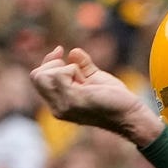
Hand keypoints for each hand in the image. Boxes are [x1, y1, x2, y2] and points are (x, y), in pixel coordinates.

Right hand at [30, 47, 163, 145]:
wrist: (131, 115)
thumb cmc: (116, 100)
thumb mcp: (95, 79)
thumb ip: (83, 66)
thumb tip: (73, 52)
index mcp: (60, 104)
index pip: (38, 79)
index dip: (47, 62)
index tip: (61, 52)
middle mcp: (58, 109)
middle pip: (36, 76)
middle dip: (54, 65)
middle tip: (77, 71)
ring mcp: (63, 106)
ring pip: (43, 75)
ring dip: (65, 68)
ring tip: (83, 79)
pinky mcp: (72, 101)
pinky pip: (59, 75)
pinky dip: (72, 70)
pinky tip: (85, 80)